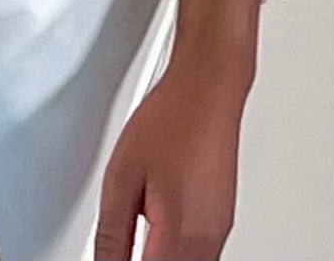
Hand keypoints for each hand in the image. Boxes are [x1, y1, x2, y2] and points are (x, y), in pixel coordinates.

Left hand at [94, 61, 249, 259]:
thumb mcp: (121, 175)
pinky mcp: (222, 222)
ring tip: (137, 227)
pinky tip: (157, 226)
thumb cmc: (171, 121)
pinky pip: (200, 254)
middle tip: (119, 241)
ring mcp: (219, 233)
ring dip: (158, 255)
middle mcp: (206, 243)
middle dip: (141, 258)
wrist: (208, 90)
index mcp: (178, 235)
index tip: (110, 256)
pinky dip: (174, 250)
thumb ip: (111, 231)